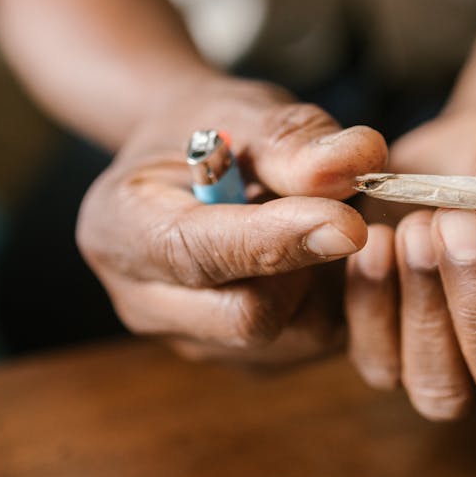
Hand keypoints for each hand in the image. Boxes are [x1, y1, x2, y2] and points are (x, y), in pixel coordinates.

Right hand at [77, 79, 386, 363]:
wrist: (197, 169)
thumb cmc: (216, 136)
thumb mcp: (244, 112)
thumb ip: (293, 138)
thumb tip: (358, 160)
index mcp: (117, 227)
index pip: (196, 255)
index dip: (277, 241)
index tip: (349, 223)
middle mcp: (143, 302)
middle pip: (245, 318)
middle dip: (308, 265)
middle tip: (342, 209)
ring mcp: (193, 343)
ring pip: (294, 336)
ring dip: (330, 280)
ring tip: (323, 222)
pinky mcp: (244, 364)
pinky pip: (314, 345)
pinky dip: (337, 300)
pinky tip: (321, 255)